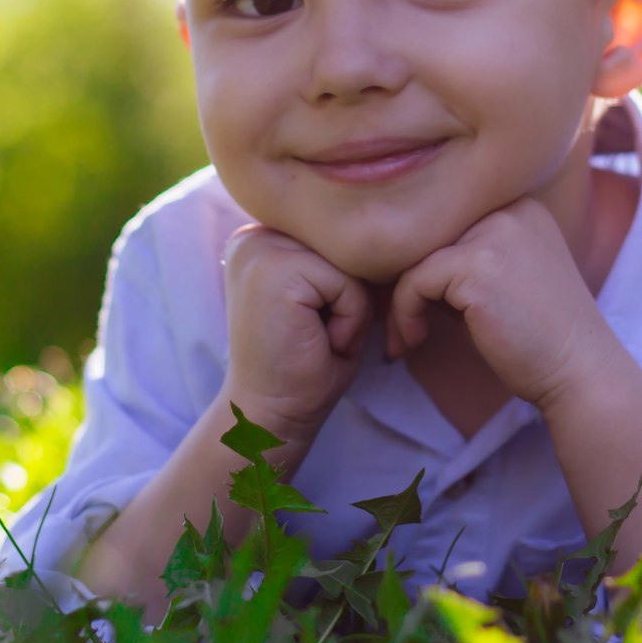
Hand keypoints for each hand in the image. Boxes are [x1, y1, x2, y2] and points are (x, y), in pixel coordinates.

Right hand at [218, 224, 371, 440]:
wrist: (272, 416)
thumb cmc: (306, 363)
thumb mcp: (326, 297)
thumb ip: (340, 257)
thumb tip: (388, 226)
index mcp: (262, 236)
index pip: (339, 238)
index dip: (346, 286)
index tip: (313, 324)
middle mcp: (253, 234)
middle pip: (347, 246)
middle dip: (350, 297)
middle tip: (317, 335)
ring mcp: (259, 248)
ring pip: (352, 264)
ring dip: (352, 310)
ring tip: (318, 338)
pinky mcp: (276, 271)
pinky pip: (349, 284)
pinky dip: (350, 321)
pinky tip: (319, 342)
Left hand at [387, 198, 615, 411]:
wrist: (580, 373)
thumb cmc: (536, 338)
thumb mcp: (498, 284)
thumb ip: (457, 263)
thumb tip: (392, 263)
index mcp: (519, 208)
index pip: (447, 223)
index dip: (422, 266)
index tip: (415, 307)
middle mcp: (510, 210)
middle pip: (427, 235)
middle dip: (405, 283)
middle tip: (401, 326)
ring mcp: (495, 233)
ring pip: (415, 258)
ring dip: (400, 304)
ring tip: (406, 339)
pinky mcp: (478, 265)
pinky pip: (414, 282)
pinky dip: (405, 315)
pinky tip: (414, 342)